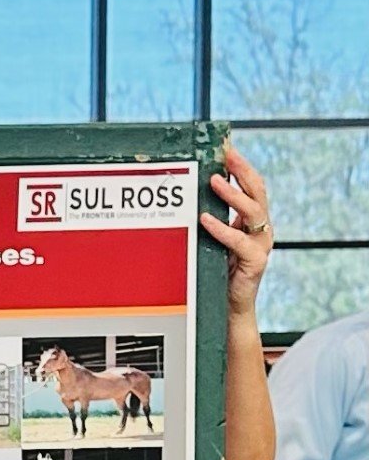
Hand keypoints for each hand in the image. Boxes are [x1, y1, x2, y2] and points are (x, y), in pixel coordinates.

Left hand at [202, 142, 271, 317]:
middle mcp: (261, 230)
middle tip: (226, 155)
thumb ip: (215, 220)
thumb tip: (197, 193)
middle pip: (257, 191)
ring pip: (252, 211)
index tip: (227, 148)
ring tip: (215, 181)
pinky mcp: (255, 262)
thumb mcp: (217, 242)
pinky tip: (205, 219)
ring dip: (233, 194)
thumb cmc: (220, 276)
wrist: (229, 311)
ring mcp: (261, 245)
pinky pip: (239, 241)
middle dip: (242, 170)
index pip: (252, 186)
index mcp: (254, 222)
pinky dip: (221, 228)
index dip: (242, 166)